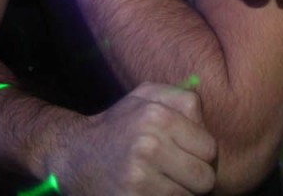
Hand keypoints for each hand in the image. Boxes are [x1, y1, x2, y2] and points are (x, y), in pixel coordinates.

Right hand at [43, 83, 216, 195]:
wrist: (73, 156)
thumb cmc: (117, 126)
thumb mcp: (144, 97)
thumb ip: (182, 99)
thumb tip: (207, 122)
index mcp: (156, 115)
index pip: (210, 149)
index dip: (200, 154)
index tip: (182, 153)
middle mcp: (149, 145)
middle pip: (205, 178)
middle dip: (193, 178)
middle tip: (172, 172)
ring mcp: (139, 178)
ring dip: (177, 193)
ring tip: (158, 181)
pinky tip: (147, 191)